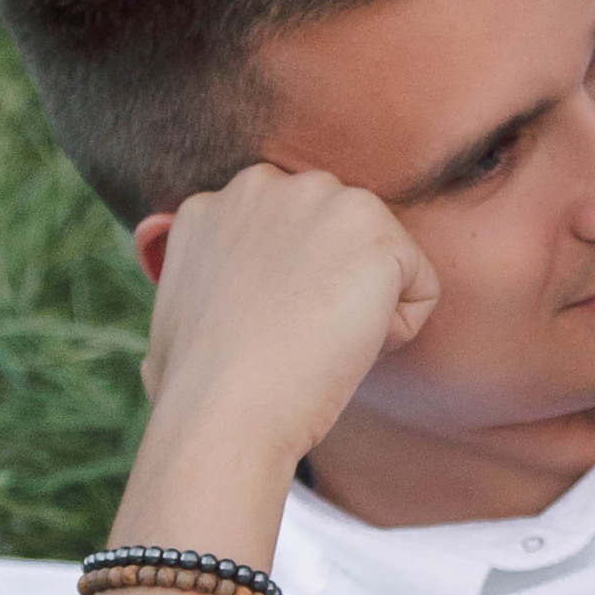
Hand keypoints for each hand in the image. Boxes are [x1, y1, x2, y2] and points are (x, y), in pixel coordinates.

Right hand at [140, 163, 439, 468]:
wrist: (225, 409)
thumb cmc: (193, 391)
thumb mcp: (174, 318)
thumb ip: (197, 289)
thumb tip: (192, 320)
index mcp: (214, 203)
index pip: (293, 234)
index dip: (292, 290)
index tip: (267, 328)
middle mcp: (267, 185)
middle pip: (343, 238)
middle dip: (334, 288)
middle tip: (295, 338)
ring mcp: (322, 200)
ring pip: (384, 259)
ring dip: (366, 310)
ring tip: (317, 343)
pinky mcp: (375, 231)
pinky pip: (420, 286)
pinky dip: (398, 330)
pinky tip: (346, 346)